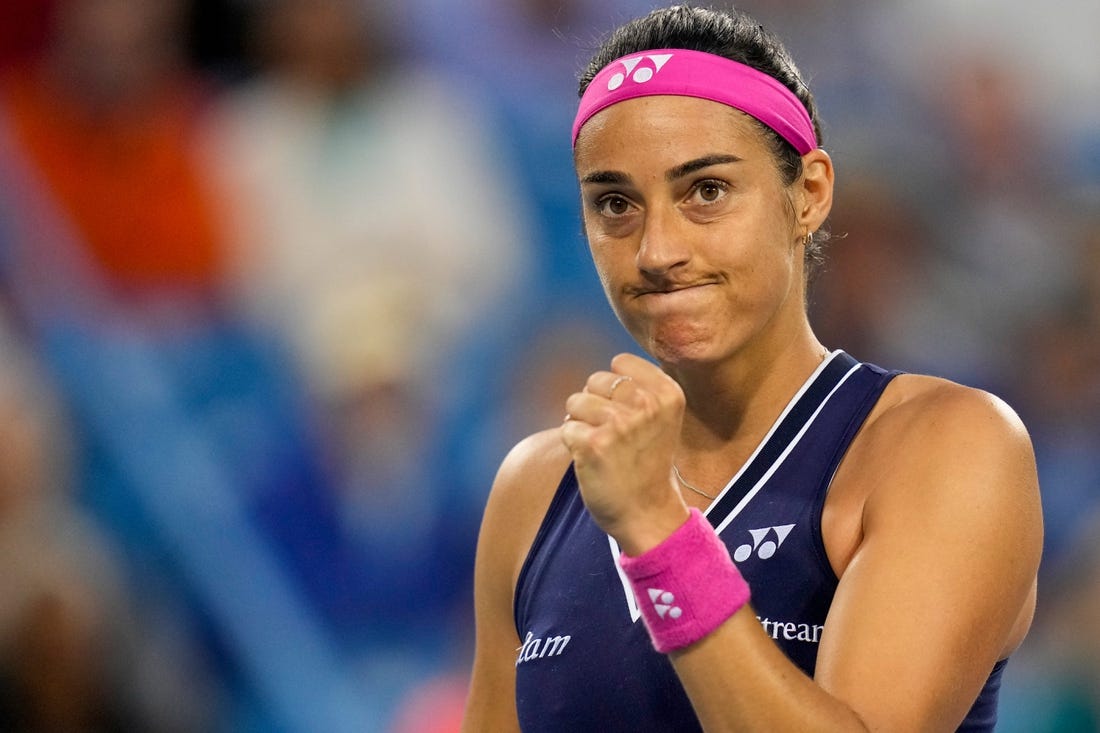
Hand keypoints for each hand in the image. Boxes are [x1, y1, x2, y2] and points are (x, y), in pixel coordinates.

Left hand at [560, 353, 689, 552]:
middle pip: (595, 380)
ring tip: (603, 447)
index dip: (614, 388)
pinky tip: (593, 461)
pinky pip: (566, 428)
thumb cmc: (648, 464)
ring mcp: (619, 424)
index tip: (627, 414)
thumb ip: (639, 388)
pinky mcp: (593, 444)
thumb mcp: (661, 419)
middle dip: (594, 404)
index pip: (620, 363)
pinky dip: (573, 445)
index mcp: (668, 393)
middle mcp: (647, 404)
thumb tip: (601, 373)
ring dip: (580, 423)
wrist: (648, 514)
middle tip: (612, 436)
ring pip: (575, 401)